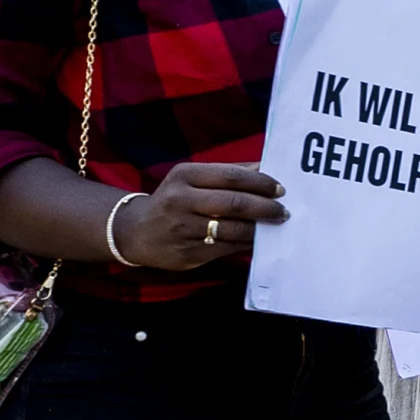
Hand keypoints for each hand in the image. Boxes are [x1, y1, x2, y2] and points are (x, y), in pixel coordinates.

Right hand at [121, 161, 284, 268]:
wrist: (135, 232)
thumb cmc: (174, 201)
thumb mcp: (191, 179)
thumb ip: (227, 173)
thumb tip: (266, 167)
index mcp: (184, 176)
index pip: (232, 176)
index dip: (261, 183)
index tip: (281, 189)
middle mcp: (181, 200)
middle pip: (235, 203)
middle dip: (266, 207)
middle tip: (284, 210)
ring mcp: (183, 228)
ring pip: (234, 228)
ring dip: (260, 227)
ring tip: (275, 224)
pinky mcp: (189, 252)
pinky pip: (228, 247)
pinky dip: (247, 242)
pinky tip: (257, 238)